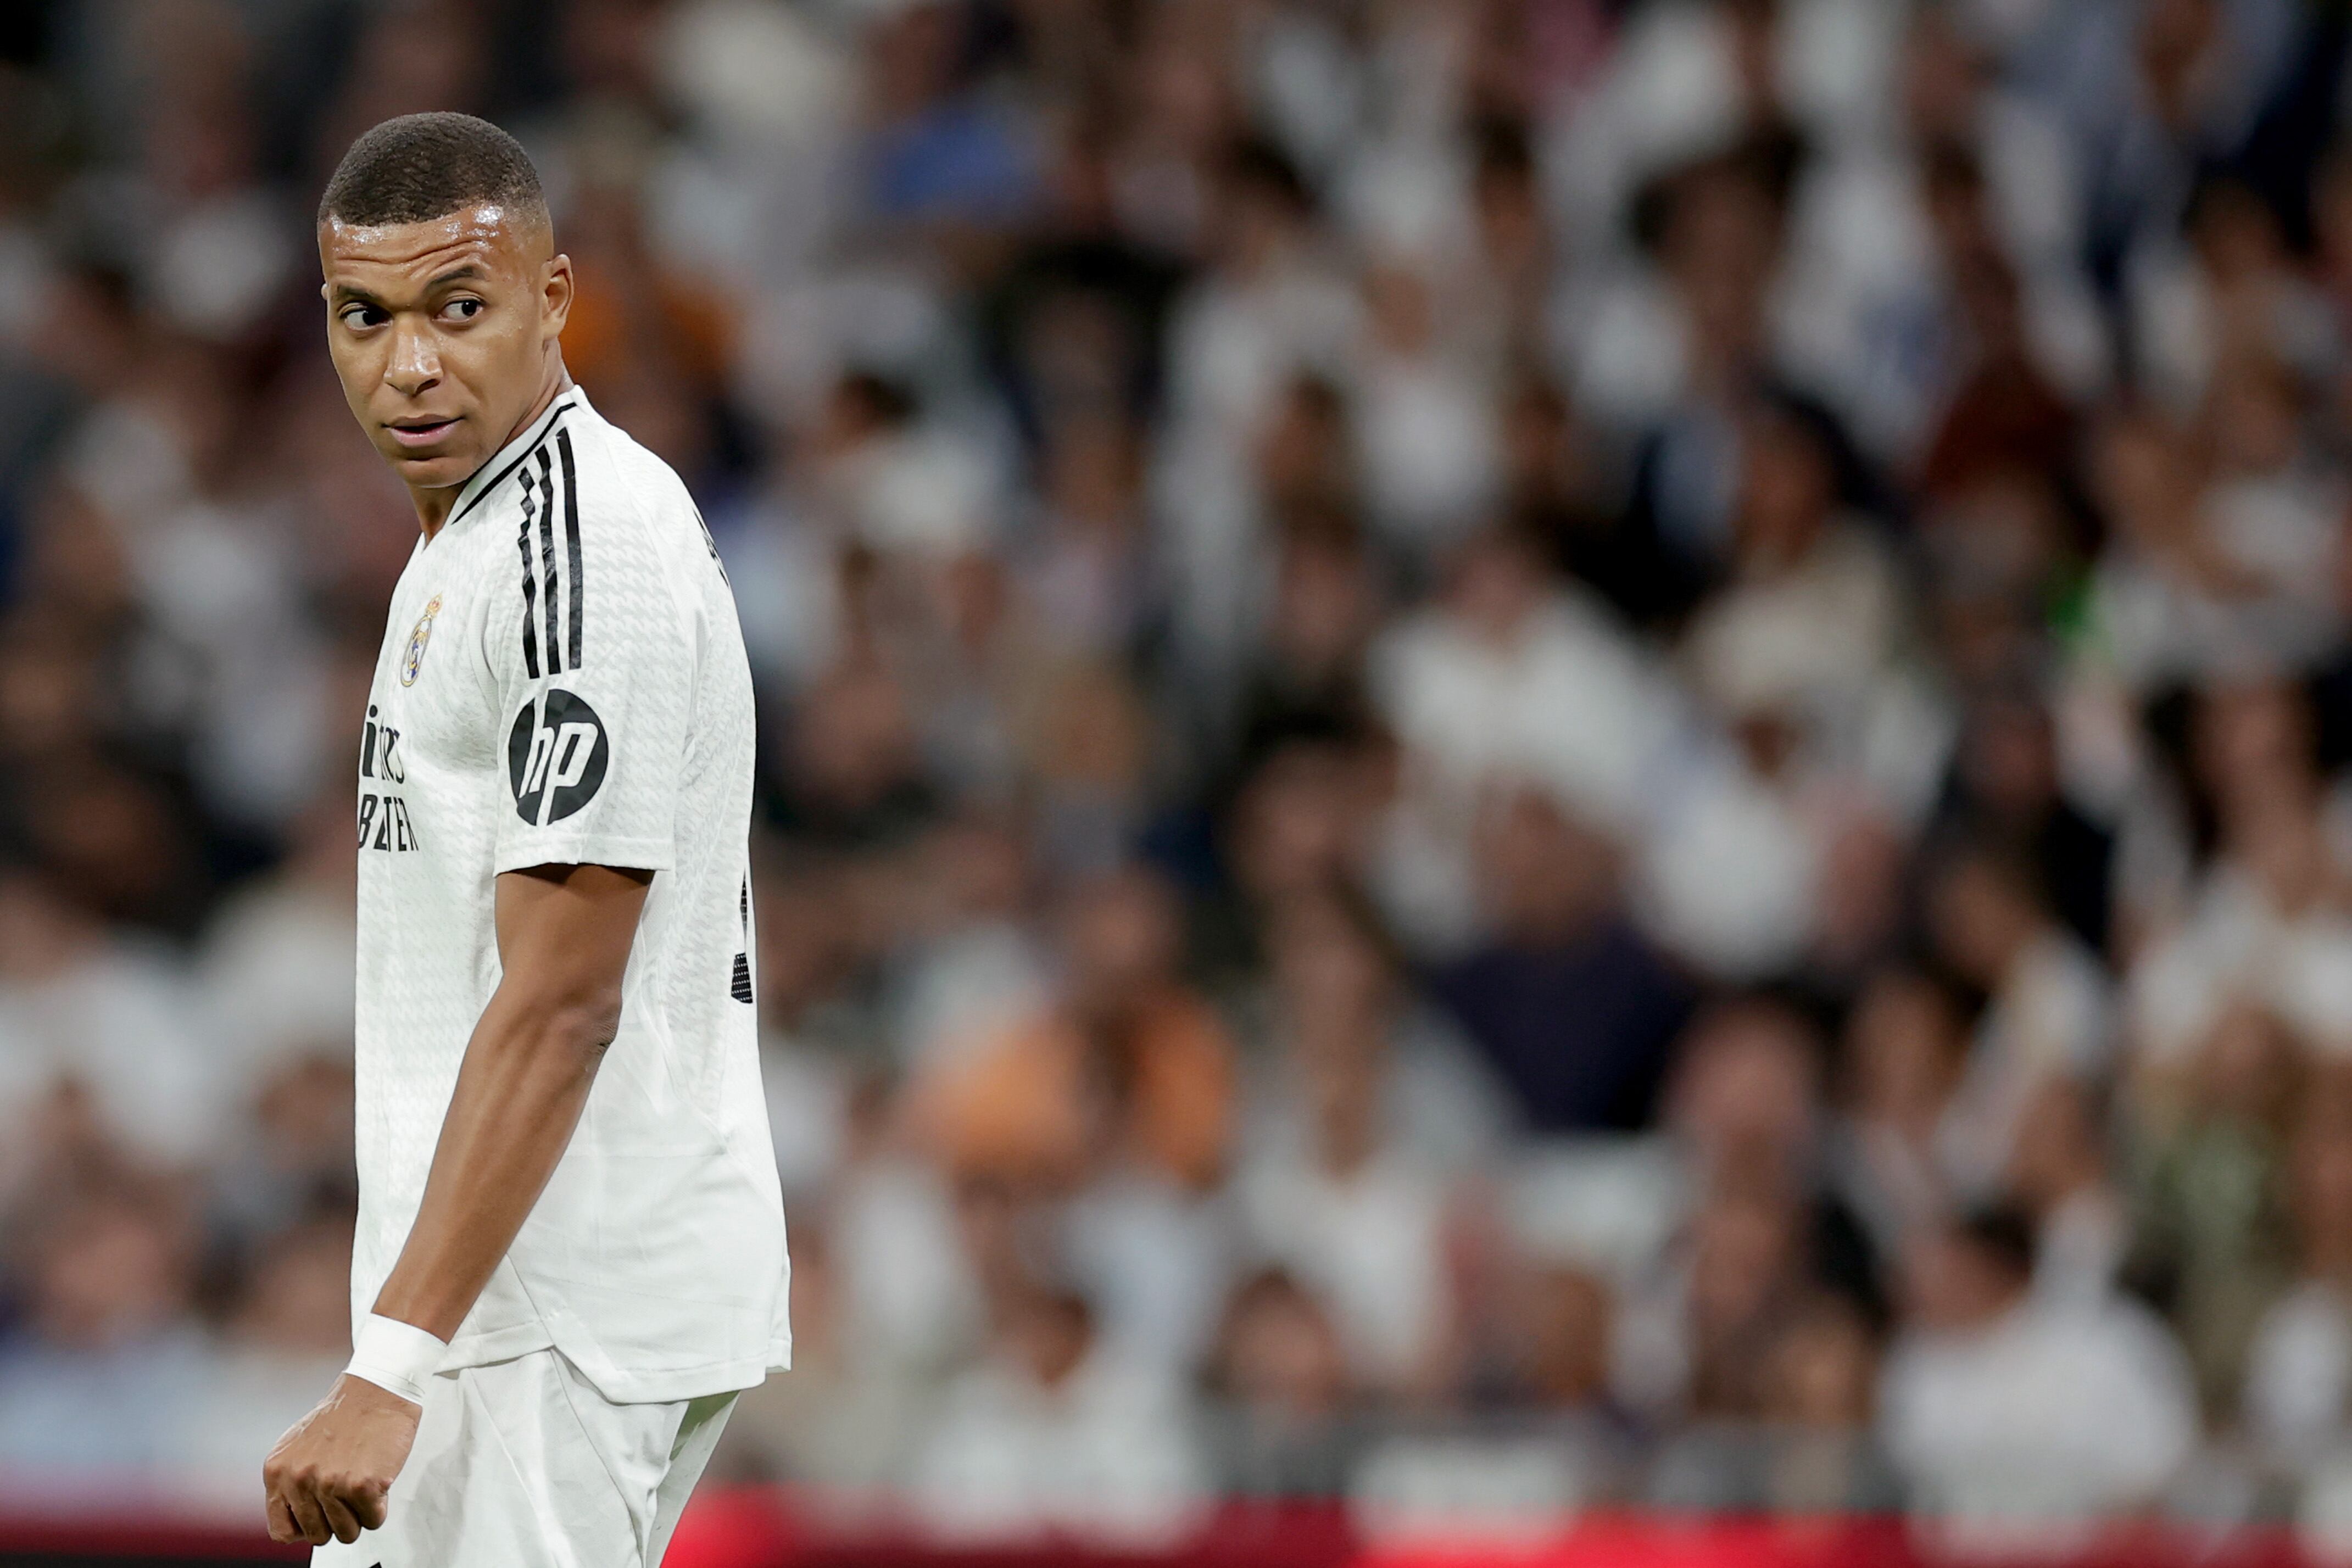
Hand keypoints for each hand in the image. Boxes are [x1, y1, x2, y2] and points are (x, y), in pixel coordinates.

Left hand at [262, 1373, 421, 1545]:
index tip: (319, 1515)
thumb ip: (291, 1484)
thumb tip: (295, 1523)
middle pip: (317, 1536)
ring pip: (347, 1533)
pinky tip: (378, 1478)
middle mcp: (298, 1480)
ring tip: (363, 1482)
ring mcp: (329, 1484)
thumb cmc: (345, 1416)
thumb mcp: (298, 1449)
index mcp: (277, 1472)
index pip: (281, 1532)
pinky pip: (373, 1520)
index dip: (305, 1527)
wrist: (378, 1389)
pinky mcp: (362, 1486)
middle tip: (347, 1493)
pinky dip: (380, 1505)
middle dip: (336, 1520)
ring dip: (360, 1513)